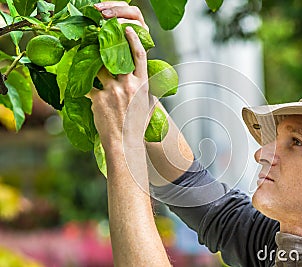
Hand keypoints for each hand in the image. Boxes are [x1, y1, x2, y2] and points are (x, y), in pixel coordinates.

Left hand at [89, 3, 152, 150]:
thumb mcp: (149, 106)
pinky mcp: (98, 98)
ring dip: (94, 67)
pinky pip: (89, 87)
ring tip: (89, 66)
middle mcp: (128, 85)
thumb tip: (148, 85)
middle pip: (115, 59)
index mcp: (142, 85)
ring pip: (99, 70)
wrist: (124, 142)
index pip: (139, 56)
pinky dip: (87, 87)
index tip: (127, 30)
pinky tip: (83, 89)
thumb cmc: (138, 126)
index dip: (133, 40)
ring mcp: (112, 90)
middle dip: (107, 50)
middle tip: (100, 44)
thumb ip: (148, 93)